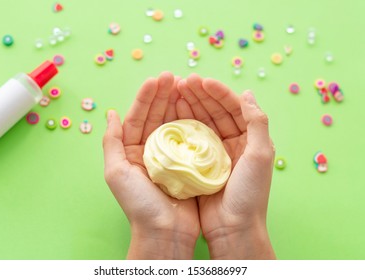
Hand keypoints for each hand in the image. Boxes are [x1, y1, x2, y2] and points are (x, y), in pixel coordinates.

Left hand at [103, 72, 199, 258]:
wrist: (165, 232)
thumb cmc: (138, 204)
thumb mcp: (116, 172)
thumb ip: (112, 141)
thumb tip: (110, 113)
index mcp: (131, 151)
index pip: (137, 117)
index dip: (146, 97)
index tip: (157, 79)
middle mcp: (149, 150)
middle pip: (156, 116)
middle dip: (163, 95)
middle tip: (173, 76)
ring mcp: (169, 155)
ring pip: (173, 123)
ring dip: (177, 104)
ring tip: (185, 85)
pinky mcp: (186, 162)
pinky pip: (188, 137)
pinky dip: (192, 121)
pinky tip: (196, 107)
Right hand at [177, 74, 275, 258]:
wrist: (233, 228)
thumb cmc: (250, 193)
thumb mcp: (260, 155)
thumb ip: (257, 122)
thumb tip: (248, 93)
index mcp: (250, 138)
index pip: (233, 107)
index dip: (217, 92)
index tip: (200, 80)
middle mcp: (233, 142)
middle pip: (215, 112)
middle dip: (200, 95)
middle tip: (182, 82)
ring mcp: (215, 153)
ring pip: (202, 122)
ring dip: (190, 106)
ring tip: (175, 92)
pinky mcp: (200, 163)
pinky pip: (191, 139)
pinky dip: (182, 125)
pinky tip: (172, 114)